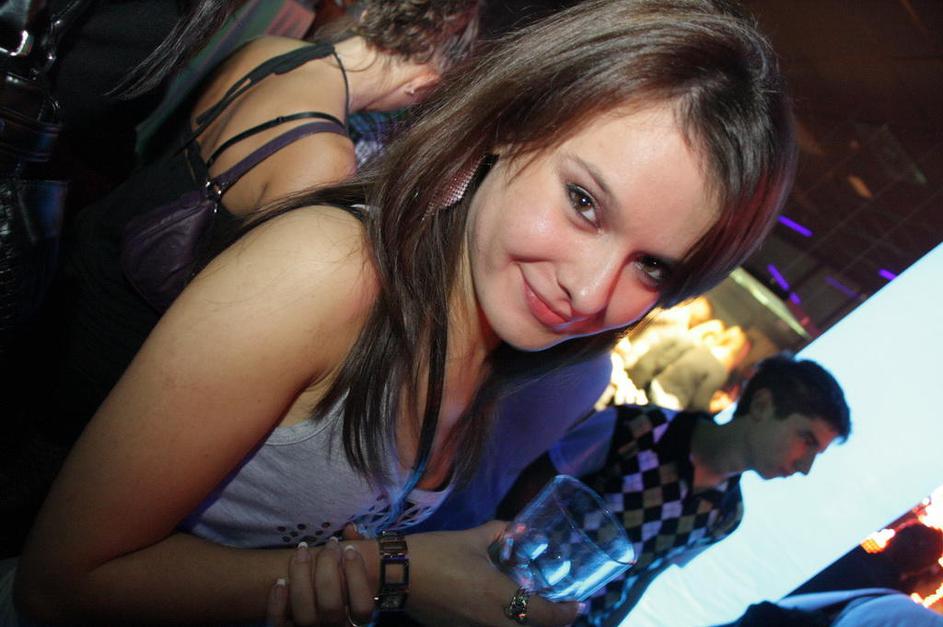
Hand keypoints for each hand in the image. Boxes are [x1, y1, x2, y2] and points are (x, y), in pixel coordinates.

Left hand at [266, 537, 374, 626]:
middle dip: (328, 569)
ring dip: (302, 578)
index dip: (357, 577)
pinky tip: (279, 582)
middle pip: (331, 606)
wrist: (315, 618)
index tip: (349, 550)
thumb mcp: (353, 578)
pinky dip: (277, 603)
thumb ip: (354, 555)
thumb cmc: (339, 592)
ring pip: (305, 614)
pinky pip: (279, 623)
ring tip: (302, 551)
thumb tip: (350, 529)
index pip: (362, 607)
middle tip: (329, 545)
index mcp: (354, 620)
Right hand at [406, 521, 579, 626]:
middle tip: (557, 605)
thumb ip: (499, 532)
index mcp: (500, 598)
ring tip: (530, 604)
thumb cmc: (436, 553)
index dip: (567, 612)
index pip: (546, 616)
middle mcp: (492, 622)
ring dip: (525, 621)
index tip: (579, 604)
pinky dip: (503, 622)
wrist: (394, 575)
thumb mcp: (471, 539)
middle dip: (549, 621)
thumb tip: (518, 527)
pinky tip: (500, 607)